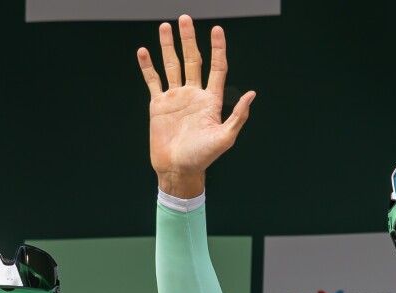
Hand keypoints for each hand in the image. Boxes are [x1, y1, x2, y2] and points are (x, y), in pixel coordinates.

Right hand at [137, 15, 255, 197]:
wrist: (178, 170)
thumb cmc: (203, 157)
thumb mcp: (225, 138)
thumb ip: (238, 116)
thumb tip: (251, 94)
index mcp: (211, 99)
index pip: (216, 67)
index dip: (217, 48)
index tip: (216, 30)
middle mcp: (193, 94)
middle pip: (192, 59)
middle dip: (189, 39)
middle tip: (185, 19)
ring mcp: (175, 98)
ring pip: (172, 65)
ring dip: (168, 46)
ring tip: (165, 27)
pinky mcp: (159, 106)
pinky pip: (153, 81)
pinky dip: (148, 67)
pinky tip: (144, 52)